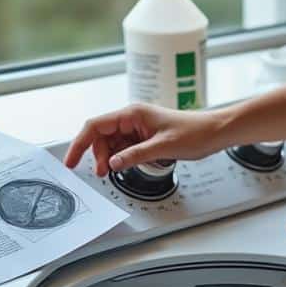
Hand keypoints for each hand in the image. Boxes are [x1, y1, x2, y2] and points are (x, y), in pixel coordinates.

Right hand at [63, 103, 230, 176]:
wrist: (214, 132)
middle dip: (97, 154)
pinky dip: (121, 158)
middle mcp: (132, 118)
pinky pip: (123, 147)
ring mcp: (137, 127)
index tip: (71, 161)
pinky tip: (127, 165)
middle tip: (103, 173)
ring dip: (109, 158)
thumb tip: (112, 163)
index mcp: (132, 113)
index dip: (80, 143)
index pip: (95, 126)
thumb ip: (135, 155)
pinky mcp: (143, 136)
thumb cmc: (194, 132)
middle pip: (101, 136)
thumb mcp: (163, 147)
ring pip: (111, 143)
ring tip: (115, 171)